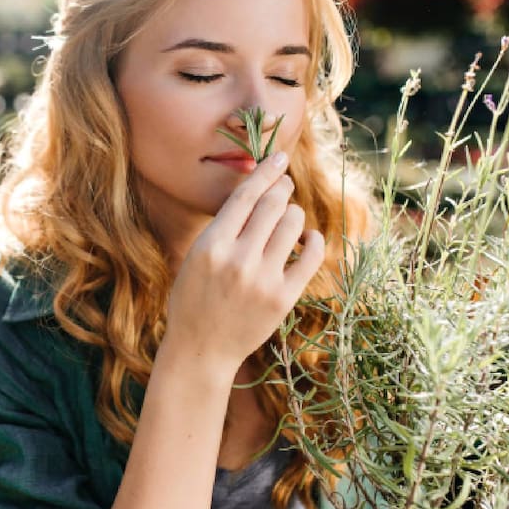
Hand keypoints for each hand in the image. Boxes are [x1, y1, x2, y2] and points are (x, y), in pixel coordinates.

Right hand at [162, 152, 324, 375]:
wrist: (201, 349)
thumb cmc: (194, 299)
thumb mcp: (196, 257)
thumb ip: (224, 227)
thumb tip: (259, 190)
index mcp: (210, 245)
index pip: (245, 196)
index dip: (265, 171)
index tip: (279, 158)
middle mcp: (238, 260)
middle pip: (272, 204)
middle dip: (282, 188)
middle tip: (285, 186)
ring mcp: (263, 280)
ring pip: (293, 224)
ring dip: (294, 214)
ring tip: (288, 218)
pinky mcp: (283, 298)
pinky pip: (311, 257)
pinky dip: (314, 242)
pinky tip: (307, 240)